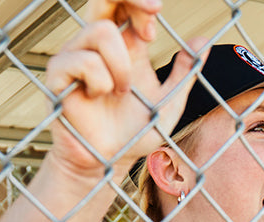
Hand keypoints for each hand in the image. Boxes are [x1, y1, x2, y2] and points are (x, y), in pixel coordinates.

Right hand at [44, 0, 206, 178]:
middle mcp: (98, 47)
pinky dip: (99, 80)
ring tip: (122, 91)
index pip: (126, 4)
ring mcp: (75, 58)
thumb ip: (186, 72)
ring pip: (100, 31)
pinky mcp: (58, 77)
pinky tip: (97, 97)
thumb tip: (204, 40)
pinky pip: (80, 60)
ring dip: (121, 64)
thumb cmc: (134, 133)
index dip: (140, 3)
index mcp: (125, 47)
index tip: (156, 20)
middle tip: (155, 11)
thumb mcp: (170, 102)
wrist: (109, 164)